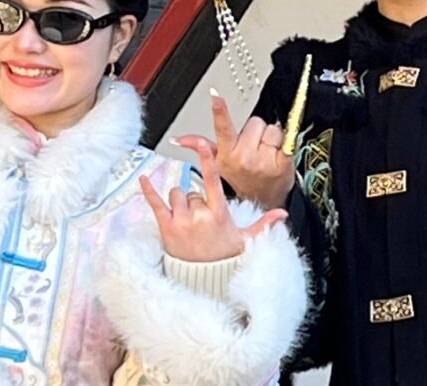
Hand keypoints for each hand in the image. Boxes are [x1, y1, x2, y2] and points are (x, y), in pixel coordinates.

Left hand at [140, 140, 287, 261]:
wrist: (204, 282)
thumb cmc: (223, 259)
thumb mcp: (245, 240)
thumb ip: (264, 224)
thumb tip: (283, 214)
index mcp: (219, 213)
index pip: (212, 180)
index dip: (207, 160)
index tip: (203, 144)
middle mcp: (199, 214)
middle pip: (191, 190)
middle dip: (194, 200)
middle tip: (200, 220)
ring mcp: (181, 220)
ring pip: (175, 194)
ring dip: (179, 203)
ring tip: (187, 221)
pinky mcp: (166, 227)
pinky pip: (155, 203)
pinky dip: (148, 190)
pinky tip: (143, 178)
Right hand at [174, 91, 295, 210]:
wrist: (263, 200)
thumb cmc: (242, 180)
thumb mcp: (220, 163)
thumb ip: (201, 146)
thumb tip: (179, 139)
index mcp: (228, 154)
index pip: (223, 128)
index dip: (219, 110)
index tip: (214, 95)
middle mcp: (244, 158)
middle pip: (255, 122)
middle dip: (256, 132)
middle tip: (255, 148)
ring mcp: (264, 161)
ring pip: (272, 129)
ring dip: (272, 139)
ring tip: (267, 153)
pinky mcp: (284, 163)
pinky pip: (287, 140)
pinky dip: (286, 143)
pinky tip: (281, 153)